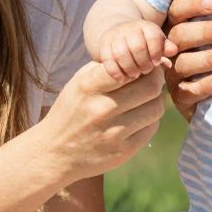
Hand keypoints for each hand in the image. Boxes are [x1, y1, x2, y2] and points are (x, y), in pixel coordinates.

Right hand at [37, 62, 166, 179]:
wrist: (55, 153)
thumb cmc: (71, 111)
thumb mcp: (78, 82)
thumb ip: (108, 67)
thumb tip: (144, 57)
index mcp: (88, 87)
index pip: (131, 67)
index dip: (146, 65)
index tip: (144, 67)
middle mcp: (101, 109)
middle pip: (151, 87)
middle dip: (156, 81)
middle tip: (152, 81)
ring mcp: (113, 133)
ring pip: (156, 108)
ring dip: (155, 101)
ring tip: (144, 100)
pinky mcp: (123, 151)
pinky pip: (151, 128)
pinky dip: (149, 120)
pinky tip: (138, 118)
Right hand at [98, 18, 171, 82]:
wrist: (119, 32)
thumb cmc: (144, 42)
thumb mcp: (157, 42)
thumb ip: (166, 47)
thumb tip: (173, 51)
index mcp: (146, 26)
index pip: (153, 36)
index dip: (156, 52)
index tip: (156, 62)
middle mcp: (129, 28)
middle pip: (137, 47)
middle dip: (143, 63)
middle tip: (146, 70)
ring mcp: (114, 36)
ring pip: (121, 54)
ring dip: (130, 69)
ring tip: (135, 75)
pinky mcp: (103, 45)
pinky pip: (108, 61)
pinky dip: (116, 73)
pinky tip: (123, 79)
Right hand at [161, 0, 211, 119]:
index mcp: (179, 27)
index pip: (177, 10)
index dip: (192, 5)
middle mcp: (172, 49)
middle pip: (179, 35)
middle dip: (203, 32)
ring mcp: (174, 74)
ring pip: (183, 63)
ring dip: (207, 58)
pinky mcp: (180, 98)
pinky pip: (188, 91)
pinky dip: (205, 85)